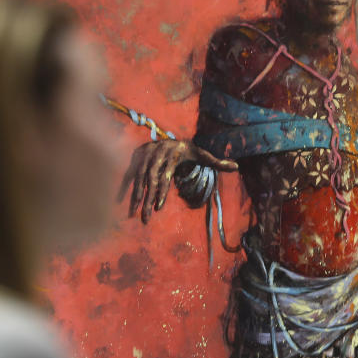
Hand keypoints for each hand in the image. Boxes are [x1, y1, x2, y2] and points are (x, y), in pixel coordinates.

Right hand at [118, 139, 237, 223]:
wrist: (169, 138)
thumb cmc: (188, 150)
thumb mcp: (202, 154)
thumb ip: (217, 162)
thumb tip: (237, 167)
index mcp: (172, 154)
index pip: (165, 176)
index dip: (162, 192)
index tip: (159, 207)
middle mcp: (156, 155)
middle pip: (150, 180)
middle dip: (147, 200)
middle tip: (146, 219)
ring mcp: (144, 157)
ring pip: (138, 180)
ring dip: (135, 198)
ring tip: (134, 215)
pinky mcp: (135, 159)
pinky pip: (127, 175)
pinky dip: (123, 187)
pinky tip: (119, 203)